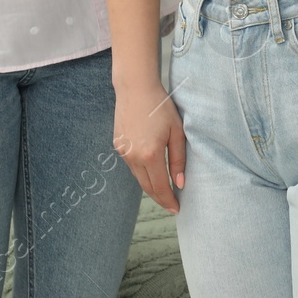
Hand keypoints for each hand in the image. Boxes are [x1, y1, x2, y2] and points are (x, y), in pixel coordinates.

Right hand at [113, 80, 185, 211]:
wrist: (135, 89)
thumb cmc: (161, 107)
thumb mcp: (177, 131)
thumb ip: (178, 159)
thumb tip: (179, 183)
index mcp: (150, 154)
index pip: (160, 187)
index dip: (168, 200)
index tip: (176, 209)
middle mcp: (133, 157)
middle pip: (147, 187)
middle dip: (159, 198)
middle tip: (171, 205)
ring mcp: (123, 152)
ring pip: (138, 177)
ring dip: (150, 186)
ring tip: (163, 191)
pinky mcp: (118, 146)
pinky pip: (132, 165)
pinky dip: (142, 172)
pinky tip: (151, 170)